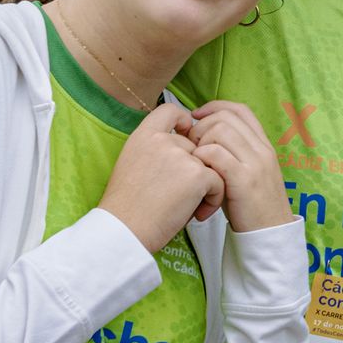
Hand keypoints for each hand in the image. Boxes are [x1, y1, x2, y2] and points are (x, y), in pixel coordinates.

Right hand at [99, 104, 225, 253]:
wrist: (124, 231)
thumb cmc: (128, 208)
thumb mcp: (132, 163)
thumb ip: (155, 150)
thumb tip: (186, 143)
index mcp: (143, 136)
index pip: (170, 110)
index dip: (184, 121)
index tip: (188, 136)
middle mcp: (161, 140)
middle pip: (196, 145)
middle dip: (197, 169)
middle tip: (183, 196)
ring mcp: (180, 155)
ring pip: (210, 164)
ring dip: (207, 185)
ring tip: (189, 207)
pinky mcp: (196, 174)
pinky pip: (219, 181)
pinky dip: (214, 199)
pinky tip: (197, 214)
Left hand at [189, 101, 292, 232]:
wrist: (270, 235)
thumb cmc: (251, 206)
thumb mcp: (247, 173)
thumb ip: (233, 153)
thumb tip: (202, 136)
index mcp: (264, 145)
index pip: (240, 110)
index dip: (214, 107)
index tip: (196, 116)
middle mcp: (262, 149)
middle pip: (226, 117)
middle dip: (201, 126)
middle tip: (192, 145)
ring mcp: (255, 163)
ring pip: (220, 131)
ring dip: (200, 142)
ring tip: (195, 161)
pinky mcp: (244, 180)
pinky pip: (216, 154)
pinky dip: (201, 158)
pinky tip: (199, 172)